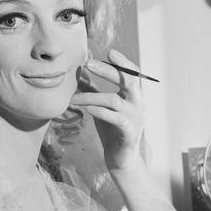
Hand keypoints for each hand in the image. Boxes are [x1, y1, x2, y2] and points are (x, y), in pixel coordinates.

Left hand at [70, 49, 147, 171]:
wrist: (122, 158)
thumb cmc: (112, 128)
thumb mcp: (101, 105)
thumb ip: (92, 89)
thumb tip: (78, 71)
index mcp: (133, 95)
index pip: (132, 73)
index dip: (123, 62)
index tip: (109, 51)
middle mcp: (138, 104)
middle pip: (128, 81)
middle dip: (108, 70)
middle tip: (88, 64)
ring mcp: (135, 118)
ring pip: (114, 101)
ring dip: (91, 97)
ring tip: (73, 98)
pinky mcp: (129, 133)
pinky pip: (116, 119)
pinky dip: (101, 112)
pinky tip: (87, 110)